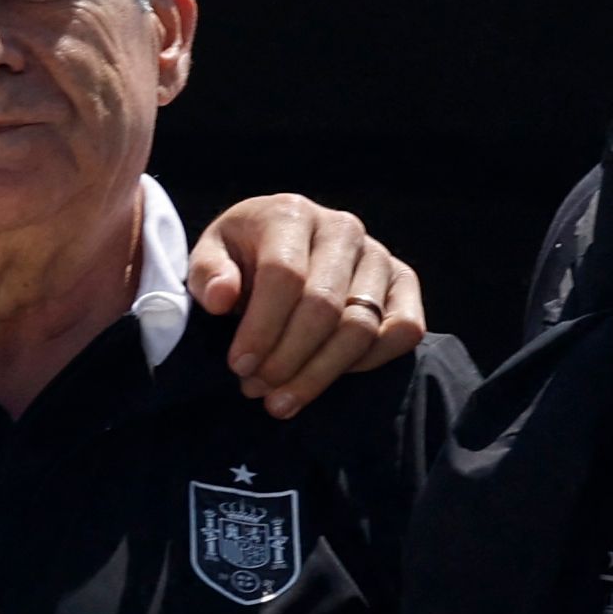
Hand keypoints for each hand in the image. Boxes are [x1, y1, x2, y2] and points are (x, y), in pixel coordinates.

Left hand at [185, 194, 425, 417]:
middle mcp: (342, 228)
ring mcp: (378, 255)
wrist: (281, 251)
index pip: (283, 274)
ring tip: (280, 399)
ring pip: (361, 326)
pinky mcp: (404, 283)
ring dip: (319, 373)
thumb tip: (221, 297)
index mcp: (291, 213)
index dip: (261, 328)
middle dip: (287, 359)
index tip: (239, 366)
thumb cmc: (242, 260)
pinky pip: (403, 330)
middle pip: (323, 306)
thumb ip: (207, 274)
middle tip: (256, 389)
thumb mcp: (211, 258)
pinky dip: (369, 363)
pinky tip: (327, 378)